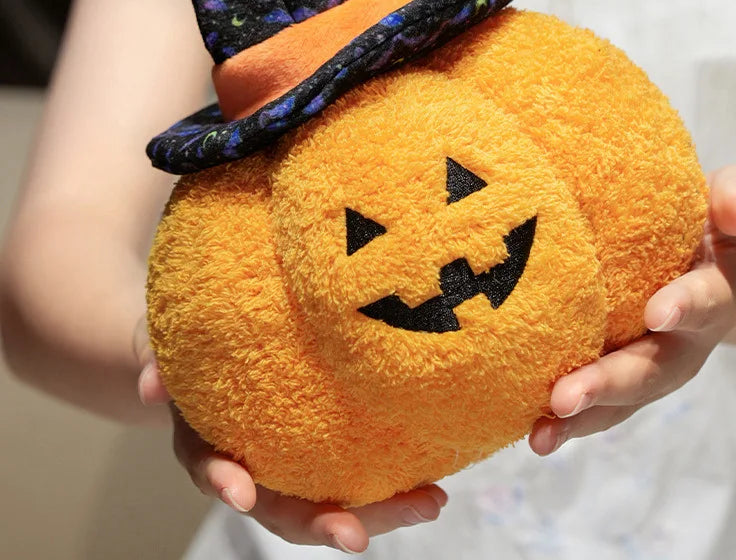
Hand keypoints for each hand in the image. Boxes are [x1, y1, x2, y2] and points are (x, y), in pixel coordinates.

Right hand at [134, 317, 447, 553]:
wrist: (218, 348)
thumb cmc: (194, 350)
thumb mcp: (169, 348)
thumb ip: (158, 362)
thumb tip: (150, 384)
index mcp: (211, 444)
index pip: (213, 471)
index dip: (225, 484)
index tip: (243, 495)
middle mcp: (255, 465)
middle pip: (285, 507)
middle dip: (322, 525)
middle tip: (356, 538)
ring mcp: (294, 462)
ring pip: (332, 498)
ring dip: (380, 511)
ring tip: (429, 502)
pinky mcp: (327, 448)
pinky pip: (359, 469)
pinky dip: (394, 481)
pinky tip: (435, 478)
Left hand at [528, 165, 735, 455]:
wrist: (707, 260)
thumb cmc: (711, 222)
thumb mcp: (733, 200)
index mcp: (710, 293)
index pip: (703, 300)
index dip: (684, 305)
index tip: (658, 312)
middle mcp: (682, 340)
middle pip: (650, 369)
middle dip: (609, 383)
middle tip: (566, 397)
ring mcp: (649, 361)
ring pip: (620, 397)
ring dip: (582, 416)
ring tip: (542, 434)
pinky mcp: (616, 369)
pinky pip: (597, 402)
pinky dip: (566, 420)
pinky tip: (532, 432)